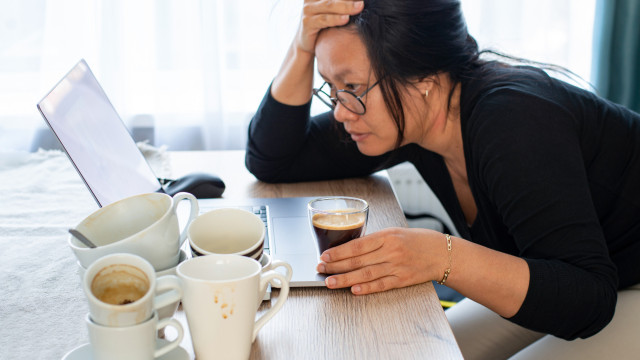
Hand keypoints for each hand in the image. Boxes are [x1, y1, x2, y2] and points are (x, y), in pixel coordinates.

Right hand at [296, 0, 364, 54]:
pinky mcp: (307, 23)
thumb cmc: (324, 24)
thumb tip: (360, 1)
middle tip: (363, 0)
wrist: (308, 43)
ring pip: (329, 5)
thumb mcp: (332, 10)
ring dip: (346, 6)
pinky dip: (336, 19)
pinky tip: (346, 19)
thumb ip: (341, 3)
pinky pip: (323, 19)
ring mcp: (308, 9)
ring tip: (360, 6)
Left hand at [317, 228, 447, 294]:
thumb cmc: (418, 240)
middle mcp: (391, 251)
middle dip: (336, 265)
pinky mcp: (403, 280)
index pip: (357, 245)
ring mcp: (397, 267)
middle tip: (320, 269)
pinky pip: (381, 285)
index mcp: (387, 236)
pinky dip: (367, 288)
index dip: (339, 252)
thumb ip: (375, 240)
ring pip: (366, 274)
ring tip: (330, 282)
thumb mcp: (395, 232)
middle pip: (357, 260)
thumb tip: (351, 248)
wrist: (443, 253)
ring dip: (345, 279)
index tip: (324, 256)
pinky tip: (354, 290)